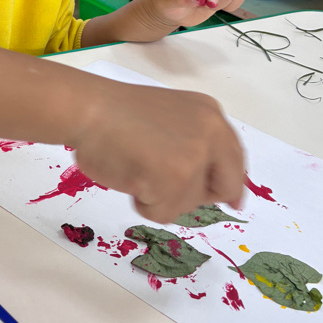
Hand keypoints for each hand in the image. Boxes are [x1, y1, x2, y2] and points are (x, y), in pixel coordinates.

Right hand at [72, 77, 244, 223]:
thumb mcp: (171, 117)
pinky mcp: (173, 181)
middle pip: (223, 187)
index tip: (232, 201)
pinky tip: (130, 176)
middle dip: (196, 195)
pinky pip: (163, 212)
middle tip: (166, 187)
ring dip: (161, 196)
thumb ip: (195, 142)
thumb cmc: (116, 113)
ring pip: (189, 203)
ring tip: (136, 167)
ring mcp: (193, 158)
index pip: (235, 159)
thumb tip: (222, 190)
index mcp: (211, 115)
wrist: (88, 110)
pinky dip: (143, 203)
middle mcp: (210, 134)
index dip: (230, 183)